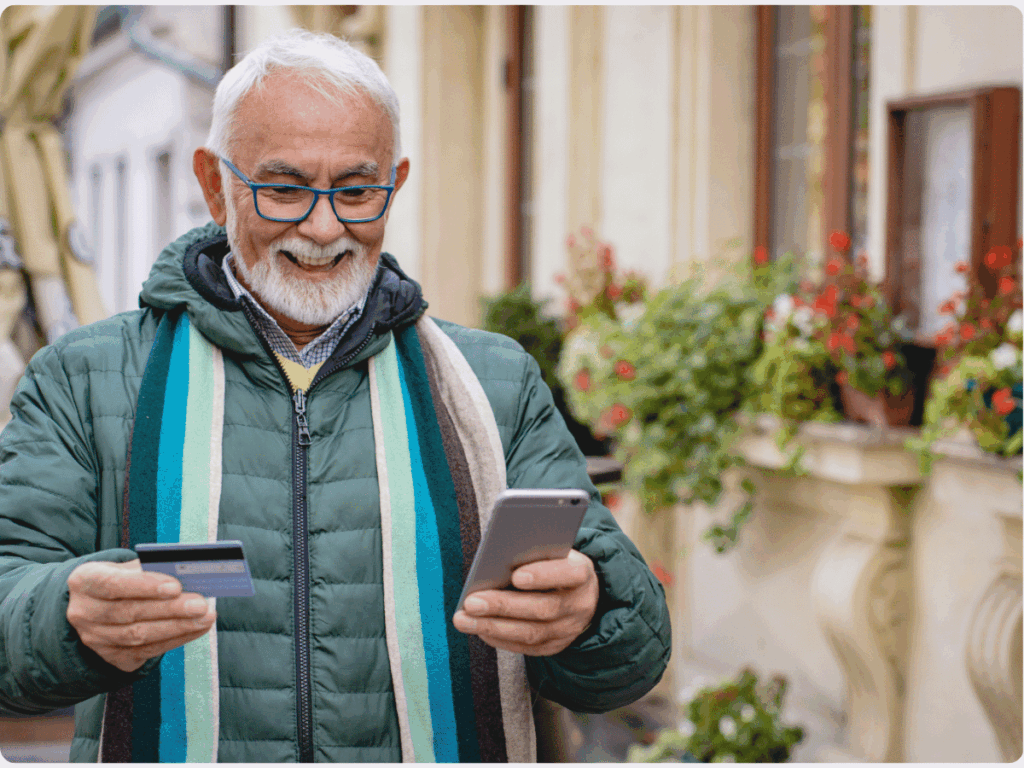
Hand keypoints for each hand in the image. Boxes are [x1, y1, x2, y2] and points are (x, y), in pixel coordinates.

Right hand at [66, 559, 216, 672]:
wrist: (96, 606)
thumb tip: (188, 571)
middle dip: (170, 609)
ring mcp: (96, 639)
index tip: (176, 586)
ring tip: (206, 617)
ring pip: (139, 636)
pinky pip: (147, 651)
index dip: (145, 586)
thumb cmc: (120, 579)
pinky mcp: (112, 657)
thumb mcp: (126, 567)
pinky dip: (176, 639)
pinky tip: (197, 628)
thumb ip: (151, 568)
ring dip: (177, 627)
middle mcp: (84, 612)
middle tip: (201, 604)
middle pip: (130, 613)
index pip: (113, 584)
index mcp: (84, 581)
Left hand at [452, 549, 597, 655]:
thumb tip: (496, 558)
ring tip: (463, 619)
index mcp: (582, 574)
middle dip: (504, 606)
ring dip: (493, 627)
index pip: (568, 574)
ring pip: (531, 633)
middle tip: (471, 602)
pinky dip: (499, 638)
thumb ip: (532, 552)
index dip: (543, 575)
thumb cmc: (555, 564)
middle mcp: (579, 605)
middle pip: (543, 609)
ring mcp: (568, 630)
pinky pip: (525, 648)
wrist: (580, 594)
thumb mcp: (553, 552)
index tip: (516, 576)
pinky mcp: (555, 646)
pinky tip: (478, 629)